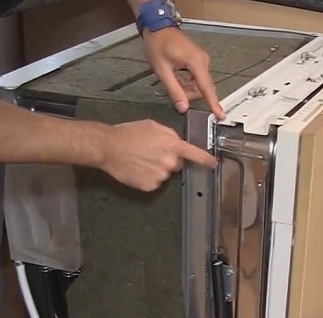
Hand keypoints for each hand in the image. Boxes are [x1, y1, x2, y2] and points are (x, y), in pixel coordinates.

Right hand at [99, 120, 217, 191]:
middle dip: (169, 159)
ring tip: (141, 159)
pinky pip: (155, 182)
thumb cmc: (129, 133)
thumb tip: (178, 143)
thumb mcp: (153, 126)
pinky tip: (138, 168)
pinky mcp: (150, 186)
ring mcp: (160, 176)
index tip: (213, 164)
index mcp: (173, 145)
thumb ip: (170, 135)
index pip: (195, 154)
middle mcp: (170, 162)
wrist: (109, 147)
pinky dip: (148, 177)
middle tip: (152, 152)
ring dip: (158, 168)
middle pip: (177, 164)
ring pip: (165, 174)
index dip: (206, 160)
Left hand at [143, 27, 226, 119]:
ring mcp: (202, 61)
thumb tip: (183, 107)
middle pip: (201, 88)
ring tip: (172, 76)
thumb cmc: (158, 45)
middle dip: (187, 92)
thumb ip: (174, 90)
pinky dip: (186, 81)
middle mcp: (203, 61)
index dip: (213, 103)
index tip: (221, 115)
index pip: (206, 88)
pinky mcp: (198, 61)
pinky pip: (196, 78)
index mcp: (196, 62)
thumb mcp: (163, 71)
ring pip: (198, 85)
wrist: (158, 27)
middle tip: (171, 84)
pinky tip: (176, 74)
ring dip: (185, 86)